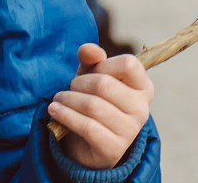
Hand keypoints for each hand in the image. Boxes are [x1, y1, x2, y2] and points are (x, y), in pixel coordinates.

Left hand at [47, 43, 153, 169]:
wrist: (87, 140)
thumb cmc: (92, 98)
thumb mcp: (90, 74)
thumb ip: (91, 58)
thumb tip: (89, 49)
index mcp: (142, 87)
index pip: (129, 64)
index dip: (104, 64)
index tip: (92, 71)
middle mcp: (141, 109)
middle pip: (104, 84)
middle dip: (79, 83)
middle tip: (70, 88)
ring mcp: (130, 131)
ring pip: (92, 105)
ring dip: (67, 99)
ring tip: (59, 99)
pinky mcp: (114, 149)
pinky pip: (86, 126)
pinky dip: (65, 115)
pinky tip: (55, 110)